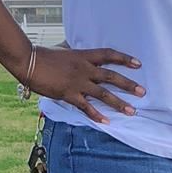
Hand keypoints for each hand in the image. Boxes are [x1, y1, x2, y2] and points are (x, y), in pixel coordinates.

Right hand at [27, 46, 143, 123]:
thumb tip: (77, 52)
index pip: (109, 55)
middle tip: (142, 92)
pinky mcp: (69, 94)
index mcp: (84, 56)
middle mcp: (84, 69)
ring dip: (119, 103)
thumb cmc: (43, 56)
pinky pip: (86, 106)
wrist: (29, 61)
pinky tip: (106, 122)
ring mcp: (78, 82)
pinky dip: (96, 115)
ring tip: (132, 111)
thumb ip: (74, 54)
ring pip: (103, 94)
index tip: (138, 64)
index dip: (124, 59)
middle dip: (128, 84)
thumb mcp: (63, 51)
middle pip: (111, 76)